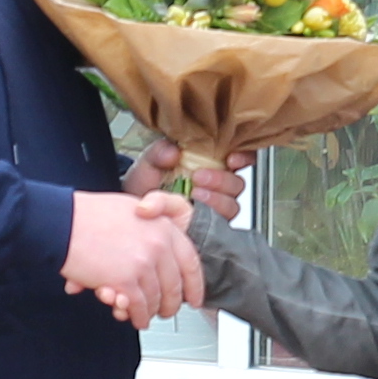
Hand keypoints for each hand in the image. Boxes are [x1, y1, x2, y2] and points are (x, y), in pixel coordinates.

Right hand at [64, 190, 201, 322]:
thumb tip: (159, 253)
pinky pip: (138, 306)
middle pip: (175, 285)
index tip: (194, 297)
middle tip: (166, 311)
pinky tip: (133, 318)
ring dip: (150, 312)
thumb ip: (150, 230)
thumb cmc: (87, 215)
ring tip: (145, 317)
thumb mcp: (131, 211)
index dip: (194, 284)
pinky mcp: (126, 280)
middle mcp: (159, 244)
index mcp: (163, 227)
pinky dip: (136, 316)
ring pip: (156, 299)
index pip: (190, 261)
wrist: (61, 221)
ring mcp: (144, 263)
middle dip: (171, 303)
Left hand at [126, 141, 243, 222]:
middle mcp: (217, 186)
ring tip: (195, 194)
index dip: (243, 157)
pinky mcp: (209, 227)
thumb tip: (174, 151)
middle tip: (199, 177)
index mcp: (210, 163)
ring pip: (232, 204)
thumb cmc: (146, 183)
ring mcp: (214, 208)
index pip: (239, 158)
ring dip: (216, 199)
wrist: (133, 210)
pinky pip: (221, 224)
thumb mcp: (148, 163)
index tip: (231, 158)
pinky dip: (211, 217)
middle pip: (237, 183)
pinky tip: (195, 211)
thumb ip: (159, 153)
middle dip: (221, 180)